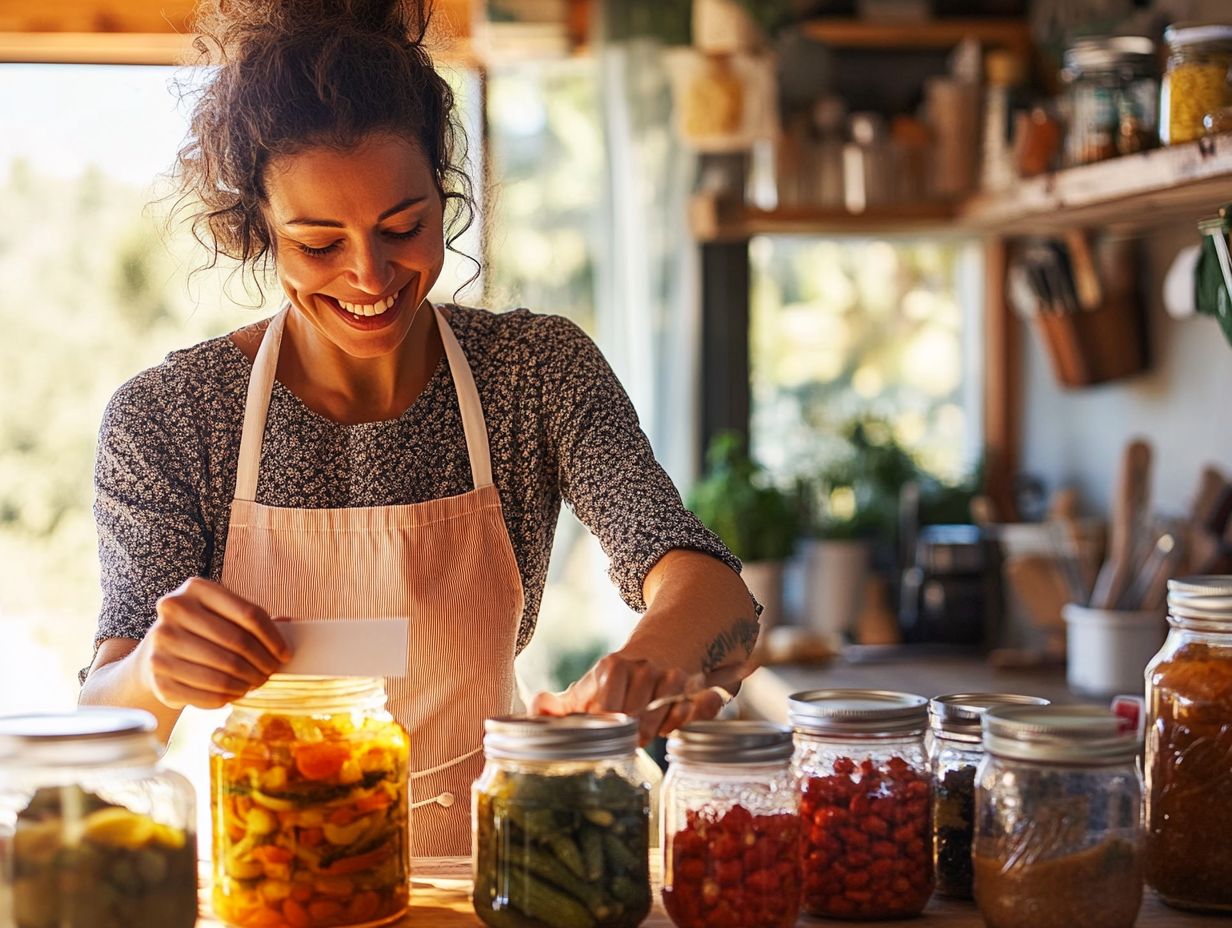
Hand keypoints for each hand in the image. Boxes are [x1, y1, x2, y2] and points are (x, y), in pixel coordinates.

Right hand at [137, 577, 291, 709]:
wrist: (153, 656)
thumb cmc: (199, 631)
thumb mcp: (221, 613)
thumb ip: (252, 618)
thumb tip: (292, 623)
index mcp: (196, 588)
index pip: (249, 614)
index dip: (273, 638)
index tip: (286, 654)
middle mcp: (173, 611)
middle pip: (238, 642)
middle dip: (263, 662)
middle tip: (272, 672)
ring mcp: (161, 645)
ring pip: (224, 671)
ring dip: (248, 682)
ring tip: (257, 683)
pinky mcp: (158, 678)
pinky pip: (207, 693)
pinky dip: (229, 697)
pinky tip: (237, 693)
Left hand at [529, 652, 729, 745]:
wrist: (657, 652)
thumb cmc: (614, 682)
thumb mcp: (585, 690)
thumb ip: (558, 706)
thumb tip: (535, 709)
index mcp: (611, 667)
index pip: (605, 714)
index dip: (604, 732)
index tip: (604, 737)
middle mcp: (642, 667)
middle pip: (635, 722)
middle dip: (629, 737)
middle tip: (626, 739)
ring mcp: (670, 675)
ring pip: (664, 719)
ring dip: (655, 732)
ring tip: (646, 730)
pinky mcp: (694, 685)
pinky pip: (694, 712)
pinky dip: (683, 722)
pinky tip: (671, 723)